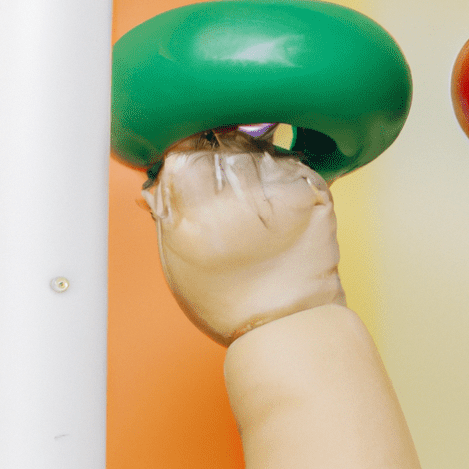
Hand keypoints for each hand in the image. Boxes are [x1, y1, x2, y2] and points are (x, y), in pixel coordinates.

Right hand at [142, 132, 344, 344]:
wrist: (285, 326)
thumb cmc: (226, 298)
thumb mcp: (177, 256)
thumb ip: (166, 207)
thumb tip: (158, 172)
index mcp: (193, 210)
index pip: (184, 149)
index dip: (190, 159)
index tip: (196, 176)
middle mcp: (234, 195)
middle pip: (222, 142)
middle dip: (222, 159)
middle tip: (229, 197)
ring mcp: (277, 190)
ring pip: (257, 148)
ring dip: (253, 165)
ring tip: (256, 208)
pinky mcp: (311, 192)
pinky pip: (290, 163)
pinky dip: (282, 178)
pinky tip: (279, 212)